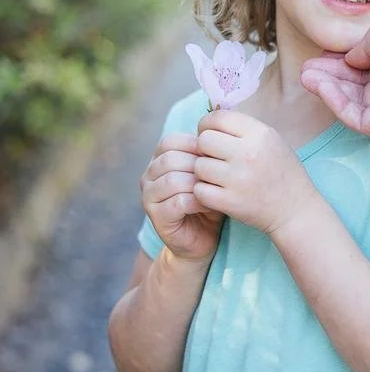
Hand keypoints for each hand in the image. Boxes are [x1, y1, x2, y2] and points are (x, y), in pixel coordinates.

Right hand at [141, 133, 224, 263]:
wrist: (203, 239)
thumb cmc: (209, 200)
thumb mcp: (209, 173)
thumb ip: (207, 155)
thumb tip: (220, 132)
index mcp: (158, 161)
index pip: (170, 141)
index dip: (195, 144)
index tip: (216, 154)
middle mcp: (148, 177)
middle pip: (170, 159)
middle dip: (198, 164)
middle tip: (218, 174)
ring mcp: (149, 198)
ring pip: (173, 180)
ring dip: (198, 183)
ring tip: (215, 189)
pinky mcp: (156, 218)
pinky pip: (177, 202)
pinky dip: (197, 201)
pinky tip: (210, 204)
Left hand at [194, 111, 315, 236]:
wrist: (295, 209)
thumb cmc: (282, 172)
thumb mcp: (272, 140)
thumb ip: (243, 129)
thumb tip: (211, 122)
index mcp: (259, 134)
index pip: (218, 118)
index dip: (206, 124)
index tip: (208, 133)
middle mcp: (248, 153)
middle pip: (204, 140)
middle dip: (204, 148)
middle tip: (212, 157)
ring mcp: (238, 179)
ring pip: (199, 166)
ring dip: (203, 171)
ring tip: (217, 176)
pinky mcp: (230, 202)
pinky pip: (199, 190)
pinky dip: (204, 191)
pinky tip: (217, 191)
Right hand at [301, 0, 369, 136]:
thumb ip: (367, 47)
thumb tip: (350, 61)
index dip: (346, 61)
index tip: (323, 54)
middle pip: (362, 86)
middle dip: (333, 77)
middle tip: (307, 70)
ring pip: (358, 104)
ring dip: (330, 90)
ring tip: (306, 76)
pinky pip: (362, 119)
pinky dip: (339, 105)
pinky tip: (321, 86)